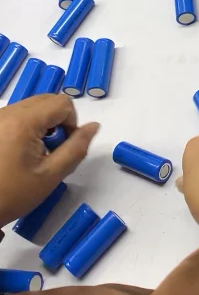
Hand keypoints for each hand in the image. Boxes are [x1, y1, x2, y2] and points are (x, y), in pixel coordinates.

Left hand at [0, 95, 98, 228]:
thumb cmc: (12, 194)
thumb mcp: (50, 175)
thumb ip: (76, 148)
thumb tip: (93, 126)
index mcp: (23, 121)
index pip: (63, 103)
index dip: (72, 123)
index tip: (63, 146)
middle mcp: (8, 112)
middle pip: (47, 100)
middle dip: (58, 121)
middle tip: (51, 149)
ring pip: (33, 106)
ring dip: (42, 123)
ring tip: (34, 151)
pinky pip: (17, 113)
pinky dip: (27, 125)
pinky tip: (19, 150)